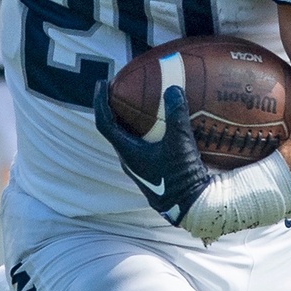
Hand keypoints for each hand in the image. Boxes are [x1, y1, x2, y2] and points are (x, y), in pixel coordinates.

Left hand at [92, 79, 210, 225]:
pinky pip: (145, 144)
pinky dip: (150, 130)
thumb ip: (176, 116)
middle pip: (115, 127)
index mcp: (127, 152)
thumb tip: (172, 88)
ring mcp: (140, 166)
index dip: (100, 101)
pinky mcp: (152, 169)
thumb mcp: (180, 145)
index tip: (102, 83)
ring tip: (143, 101)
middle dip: (116, 106)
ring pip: (130, 137)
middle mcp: (129, 159)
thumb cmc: (180, 178)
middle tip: (123, 88)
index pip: (104, 123)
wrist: (190, 207)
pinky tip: (165, 123)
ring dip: (133, 119)